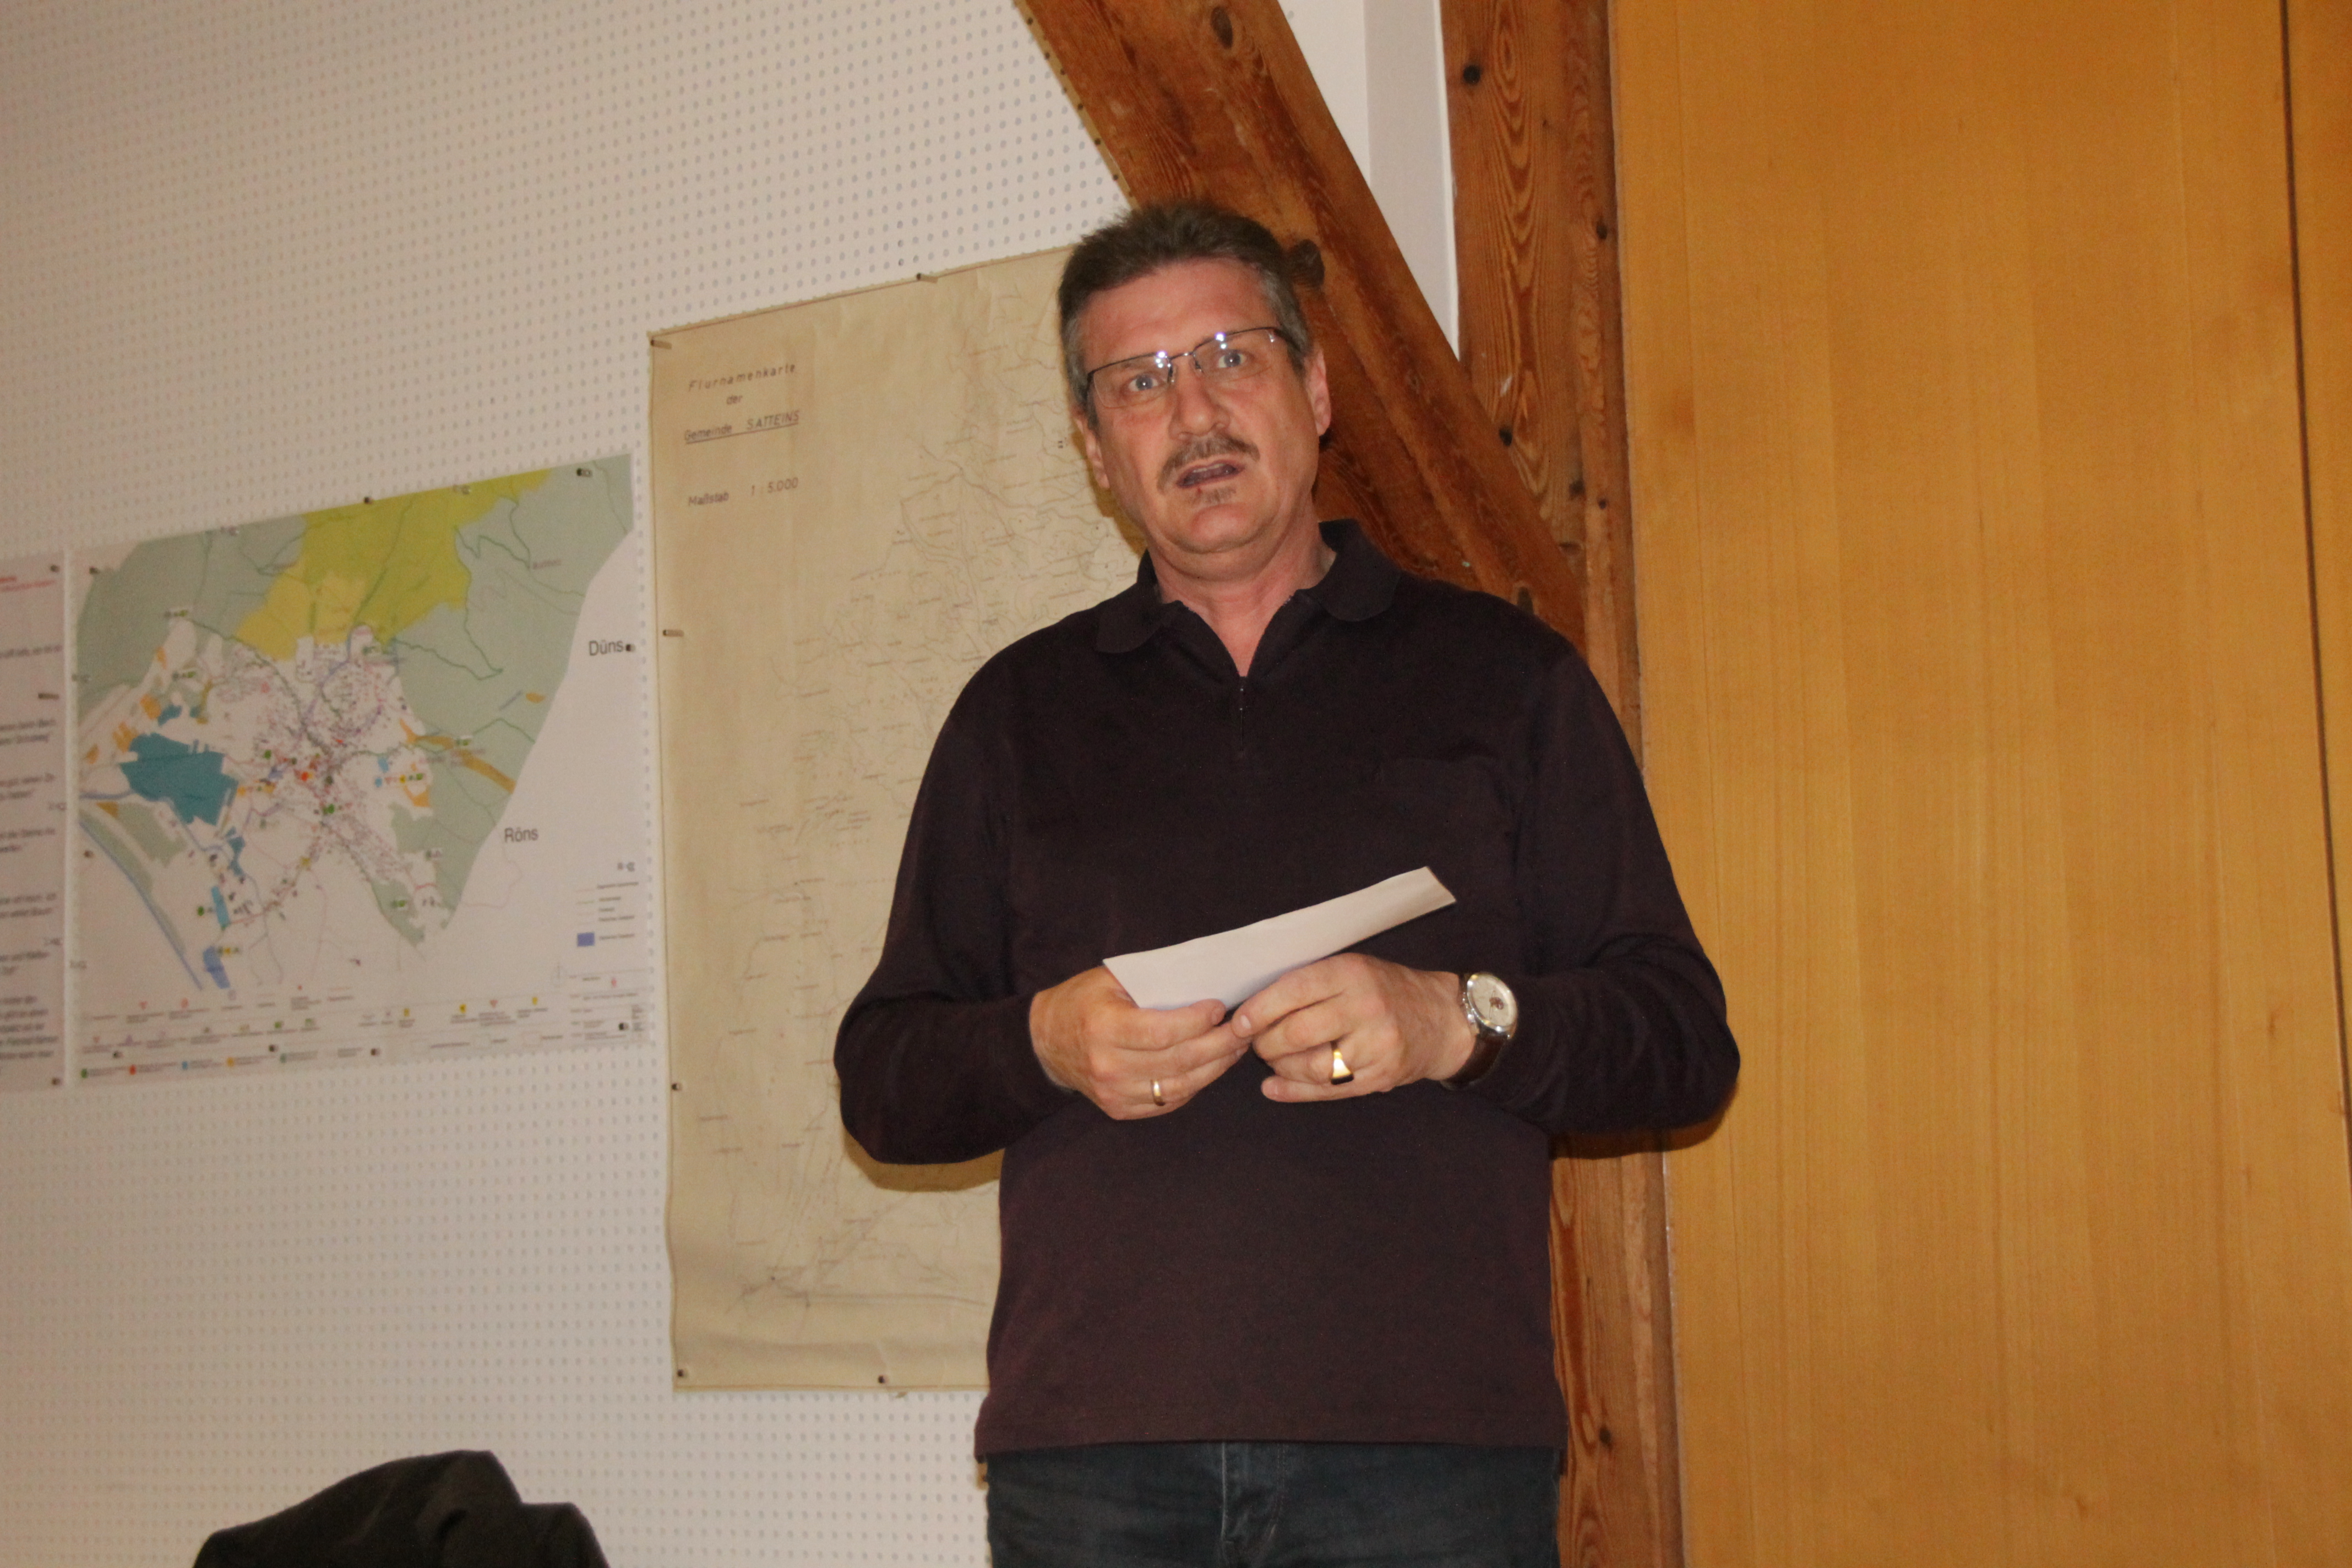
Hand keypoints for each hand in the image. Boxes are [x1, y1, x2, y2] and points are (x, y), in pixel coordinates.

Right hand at [1030, 965, 1245, 1118]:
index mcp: (1103, 1027)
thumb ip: (1152, 984)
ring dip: (1215, 1068)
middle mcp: (1107, 1066)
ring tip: (1235, 1049)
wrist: (1044, 1042)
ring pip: (1180, 1087)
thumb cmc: (1082, 1002)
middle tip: (1243, 1029)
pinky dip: (1195, 1085)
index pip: (1162, 1032)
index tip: (1220, 1008)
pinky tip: (1211, 1067)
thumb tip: (1204, 983)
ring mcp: (1114, 1093)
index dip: (1197, 1023)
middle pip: (1178, 1061)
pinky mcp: (1120, 1109)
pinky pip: (1168, 1102)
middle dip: (1219, 1045)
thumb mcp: (1109, 980)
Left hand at [1231, 954, 1476, 1101]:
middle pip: (1297, 1033)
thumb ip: (1308, 984)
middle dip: (1265, 1043)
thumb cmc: (1384, 990)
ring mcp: (1376, 1046)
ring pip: (1310, 1067)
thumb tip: (1252, 1009)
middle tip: (1257, 1043)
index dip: (1259, 1010)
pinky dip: (1294, 1092)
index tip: (1239, 1023)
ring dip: (1280, 1067)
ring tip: (1275, 1059)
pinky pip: (1327, 1091)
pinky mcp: (1380, 1077)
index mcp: (1352, 973)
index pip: (1294, 991)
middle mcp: (1366, 1008)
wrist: (1441, 1019)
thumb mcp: (1351, 970)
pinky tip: (1275, 1087)